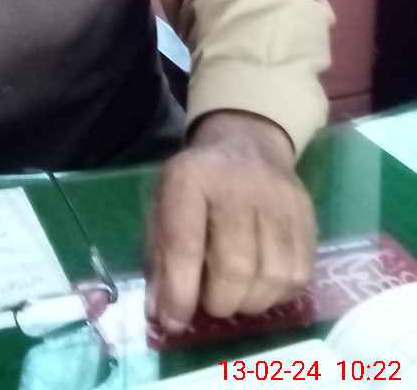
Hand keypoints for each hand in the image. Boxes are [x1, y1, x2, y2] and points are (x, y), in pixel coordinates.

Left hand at [146, 111, 315, 332]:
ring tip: (235, 296)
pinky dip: (278, 294)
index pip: (185, 243)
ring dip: (250, 303)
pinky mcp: (307, 215)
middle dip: (219, 301)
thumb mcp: (164, 207)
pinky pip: (300, 275)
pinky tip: (261, 285)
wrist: (246, 144)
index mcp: (191, 178)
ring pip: (273, 276)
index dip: (180, 291)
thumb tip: (162, 317)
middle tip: (210, 304)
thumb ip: (160, 260)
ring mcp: (279, 199)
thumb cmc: (197, 185)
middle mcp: (239, 185)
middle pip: (236, 266)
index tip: (175, 322)